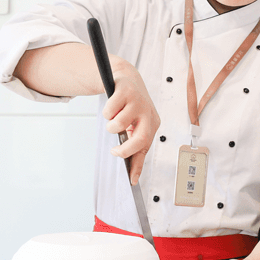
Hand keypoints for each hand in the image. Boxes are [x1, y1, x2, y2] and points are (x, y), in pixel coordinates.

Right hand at [102, 57, 159, 184]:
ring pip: (118, 124)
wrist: (126, 79)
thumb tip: (132, 174)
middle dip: (124, 150)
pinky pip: (109, 110)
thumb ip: (134, 145)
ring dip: (110, 126)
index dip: (138, 166)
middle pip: (140, 139)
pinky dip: (106, 112)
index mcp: (152, 123)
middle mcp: (148, 113)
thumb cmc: (131, 107)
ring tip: (113, 119)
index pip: (146, 148)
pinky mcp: (125, 91)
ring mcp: (138, 101)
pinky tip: (112, 106)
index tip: (132, 180)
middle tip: (115, 151)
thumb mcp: (136, 125)